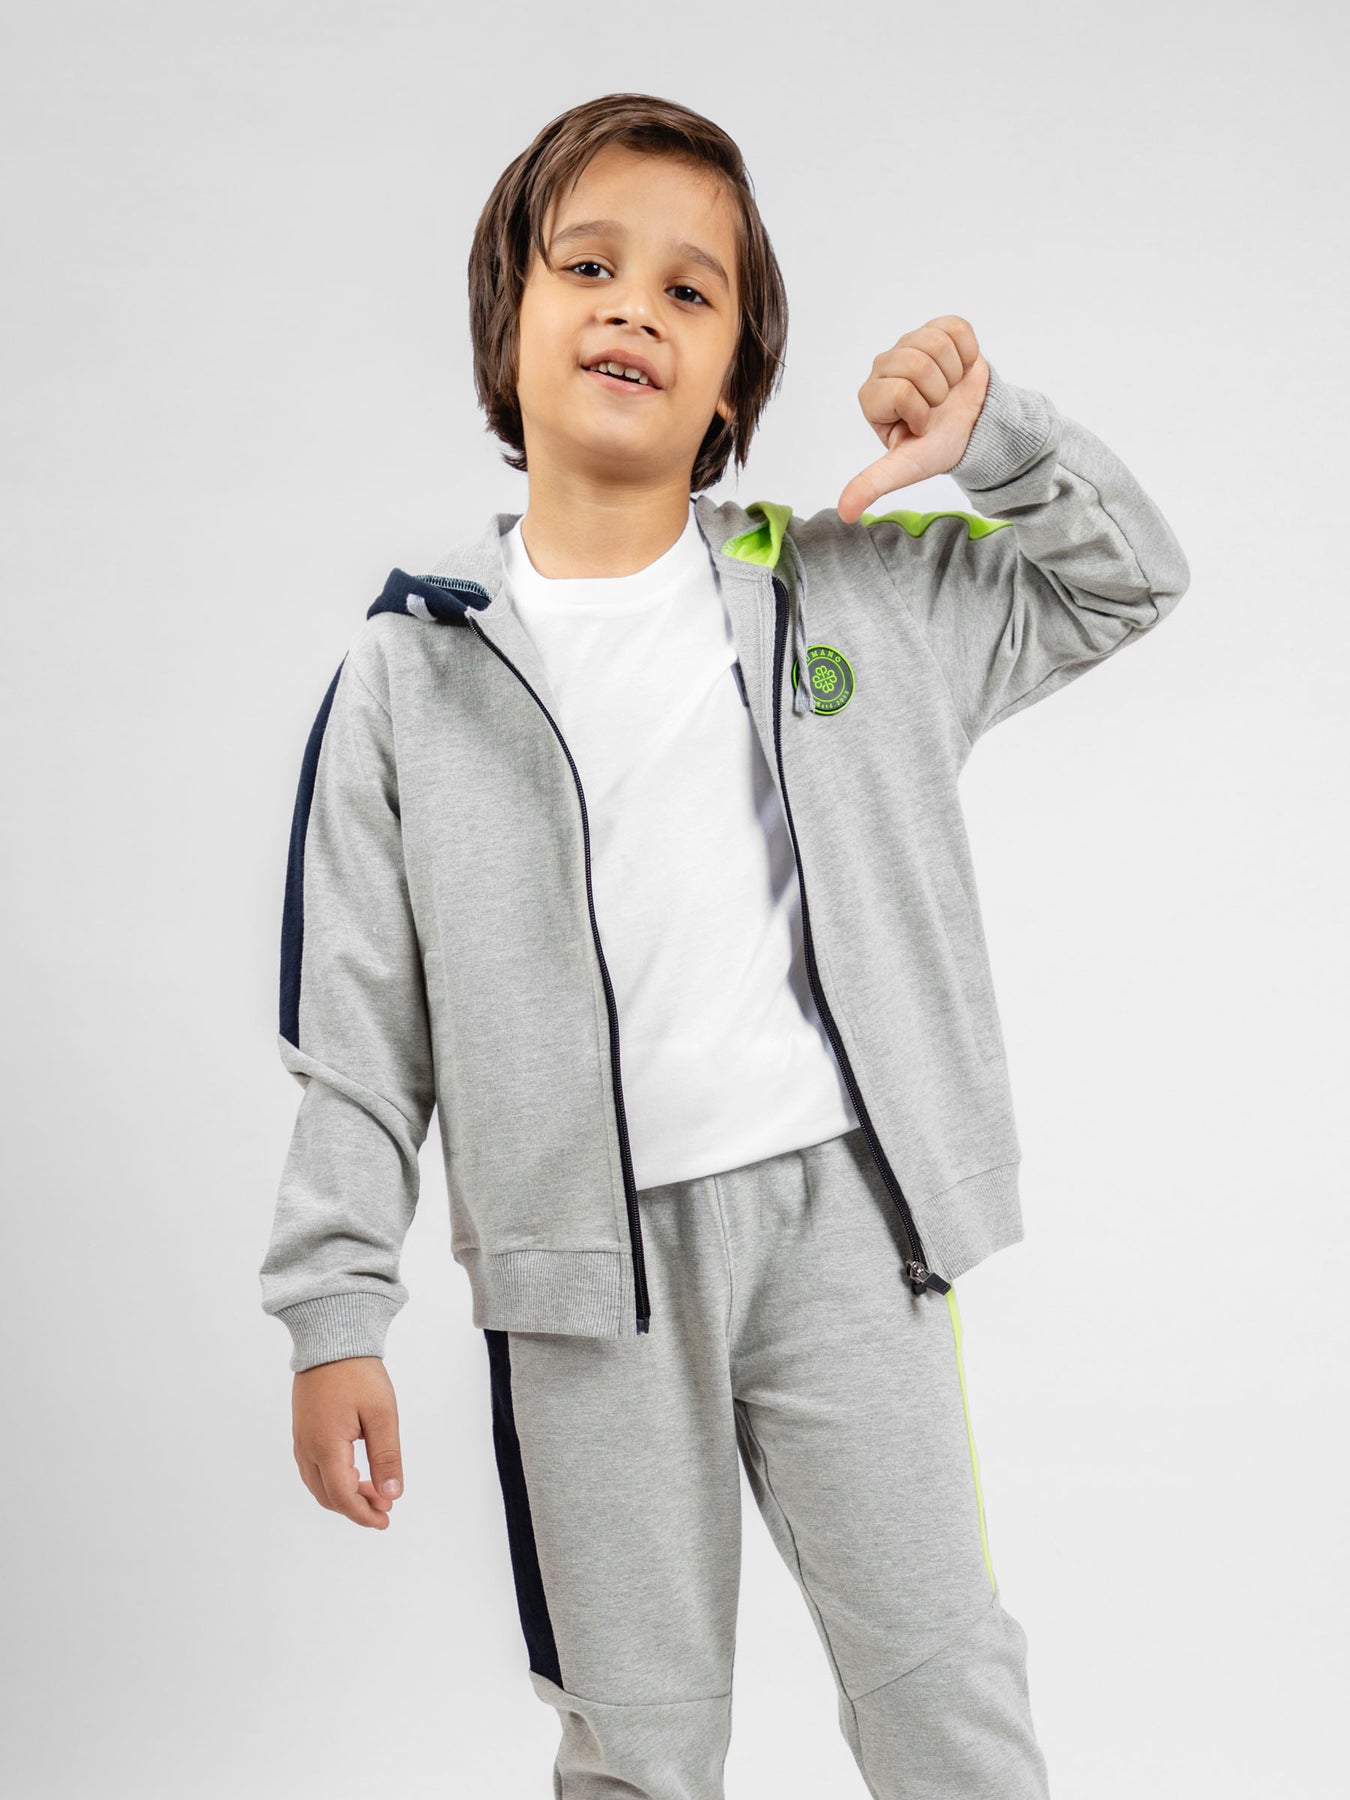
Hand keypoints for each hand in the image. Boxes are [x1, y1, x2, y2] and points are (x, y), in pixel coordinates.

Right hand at [292, 1355, 403, 1529]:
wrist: (331, 1338)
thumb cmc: (358, 1372)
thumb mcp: (381, 1415)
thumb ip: (386, 1457)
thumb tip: (392, 1494)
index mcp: (325, 1446)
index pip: (343, 1497)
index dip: (364, 1514)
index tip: (385, 1520)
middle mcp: (306, 1448)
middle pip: (328, 1496)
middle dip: (356, 1507)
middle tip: (385, 1507)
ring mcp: (301, 1439)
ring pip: (318, 1484)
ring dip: (344, 1495)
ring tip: (374, 1491)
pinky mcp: (302, 1430)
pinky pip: (313, 1468)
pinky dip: (334, 1480)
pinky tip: (355, 1474)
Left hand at [837, 316, 987, 523]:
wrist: (974, 428)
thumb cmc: (937, 446)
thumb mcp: (903, 468)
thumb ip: (872, 484)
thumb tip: (845, 512)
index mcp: (871, 396)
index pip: (900, 391)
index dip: (920, 412)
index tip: (922, 426)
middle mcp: (884, 366)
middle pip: (918, 364)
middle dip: (938, 393)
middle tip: (937, 407)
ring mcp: (911, 343)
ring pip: (936, 343)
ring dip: (953, 374)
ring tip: (948, 390)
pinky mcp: (938, 329)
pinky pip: (956, 329)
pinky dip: (967, 353)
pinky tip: (959, 370)